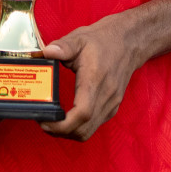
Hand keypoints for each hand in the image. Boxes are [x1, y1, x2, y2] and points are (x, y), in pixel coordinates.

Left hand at [39, 19, 142, 140]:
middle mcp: (106, 96)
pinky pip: (93, 126)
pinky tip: (66, 118)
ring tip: (51, 122)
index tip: (45, 121)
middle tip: (42, 121)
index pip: (83, 112)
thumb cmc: (103, 41)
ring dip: (68, 133)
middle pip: (83, 129)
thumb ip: (62, 47)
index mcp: (95, 80)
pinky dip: (77, 128)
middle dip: (60, 132)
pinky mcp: (111, 107)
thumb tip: (46, 52)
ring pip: (88, 131)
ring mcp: (111, 104)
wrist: (128, 42)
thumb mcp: (79, 39)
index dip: (62, 124)